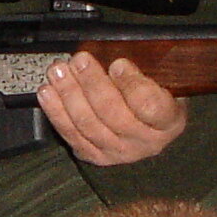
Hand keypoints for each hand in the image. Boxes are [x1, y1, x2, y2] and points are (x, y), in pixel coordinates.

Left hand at [38, 52, 186, 166]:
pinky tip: (48, 92)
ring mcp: (118, 153)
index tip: (118, 63)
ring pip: (89, 125)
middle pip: (114, 114)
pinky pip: (71, 134)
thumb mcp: (163, 82)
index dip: (131, 84)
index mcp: (168, 121)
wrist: (147, 130)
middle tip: (79, 60)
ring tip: (59, 71)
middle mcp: (145, 143)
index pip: (150, 106)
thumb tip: (114, 62)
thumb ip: (143, 72)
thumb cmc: (154, 98)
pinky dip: (56, 112)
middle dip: (92, 83)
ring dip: (69, 94)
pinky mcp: (95, 156)